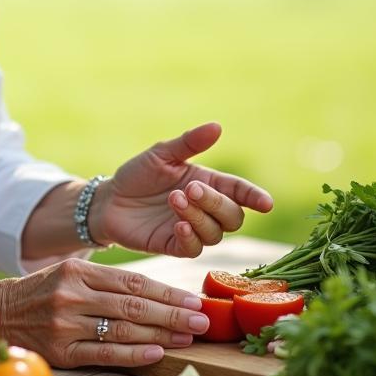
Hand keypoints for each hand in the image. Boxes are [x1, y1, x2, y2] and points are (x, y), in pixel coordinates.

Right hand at [0, 260, 208, 368]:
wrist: (0, 311)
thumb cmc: (43, 291)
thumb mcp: (70, 272)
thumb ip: (106, 281)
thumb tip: (156, 293)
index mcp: (78, 270)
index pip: (132, 280)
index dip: (166, 290)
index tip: (193, 298)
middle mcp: (73, 294)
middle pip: (133, 304)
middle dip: (172, 312)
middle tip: (201, 318)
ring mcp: (66, 323)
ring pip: (123, 328)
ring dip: (161, 333)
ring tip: (188, 336)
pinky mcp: (62, 350)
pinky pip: (104, 352)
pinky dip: (133, 353)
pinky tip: (157, 352)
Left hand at [91, 122, 273, 257]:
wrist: (109, 200)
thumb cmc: (138, 174)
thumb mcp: (161, 154)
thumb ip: (189, 143)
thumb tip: (217, 126)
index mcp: (208, 183)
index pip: (240, 192)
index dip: (254, 197)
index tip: (265, 203)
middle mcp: (205, 209)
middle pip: (232, 216)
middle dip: (216, 202)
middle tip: (190, 188)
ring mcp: (192, 229)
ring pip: (215, 234)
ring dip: (199, 217)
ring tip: (175, 199)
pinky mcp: (174, 246)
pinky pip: (194, 249)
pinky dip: (191, 237)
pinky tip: (179, 224)